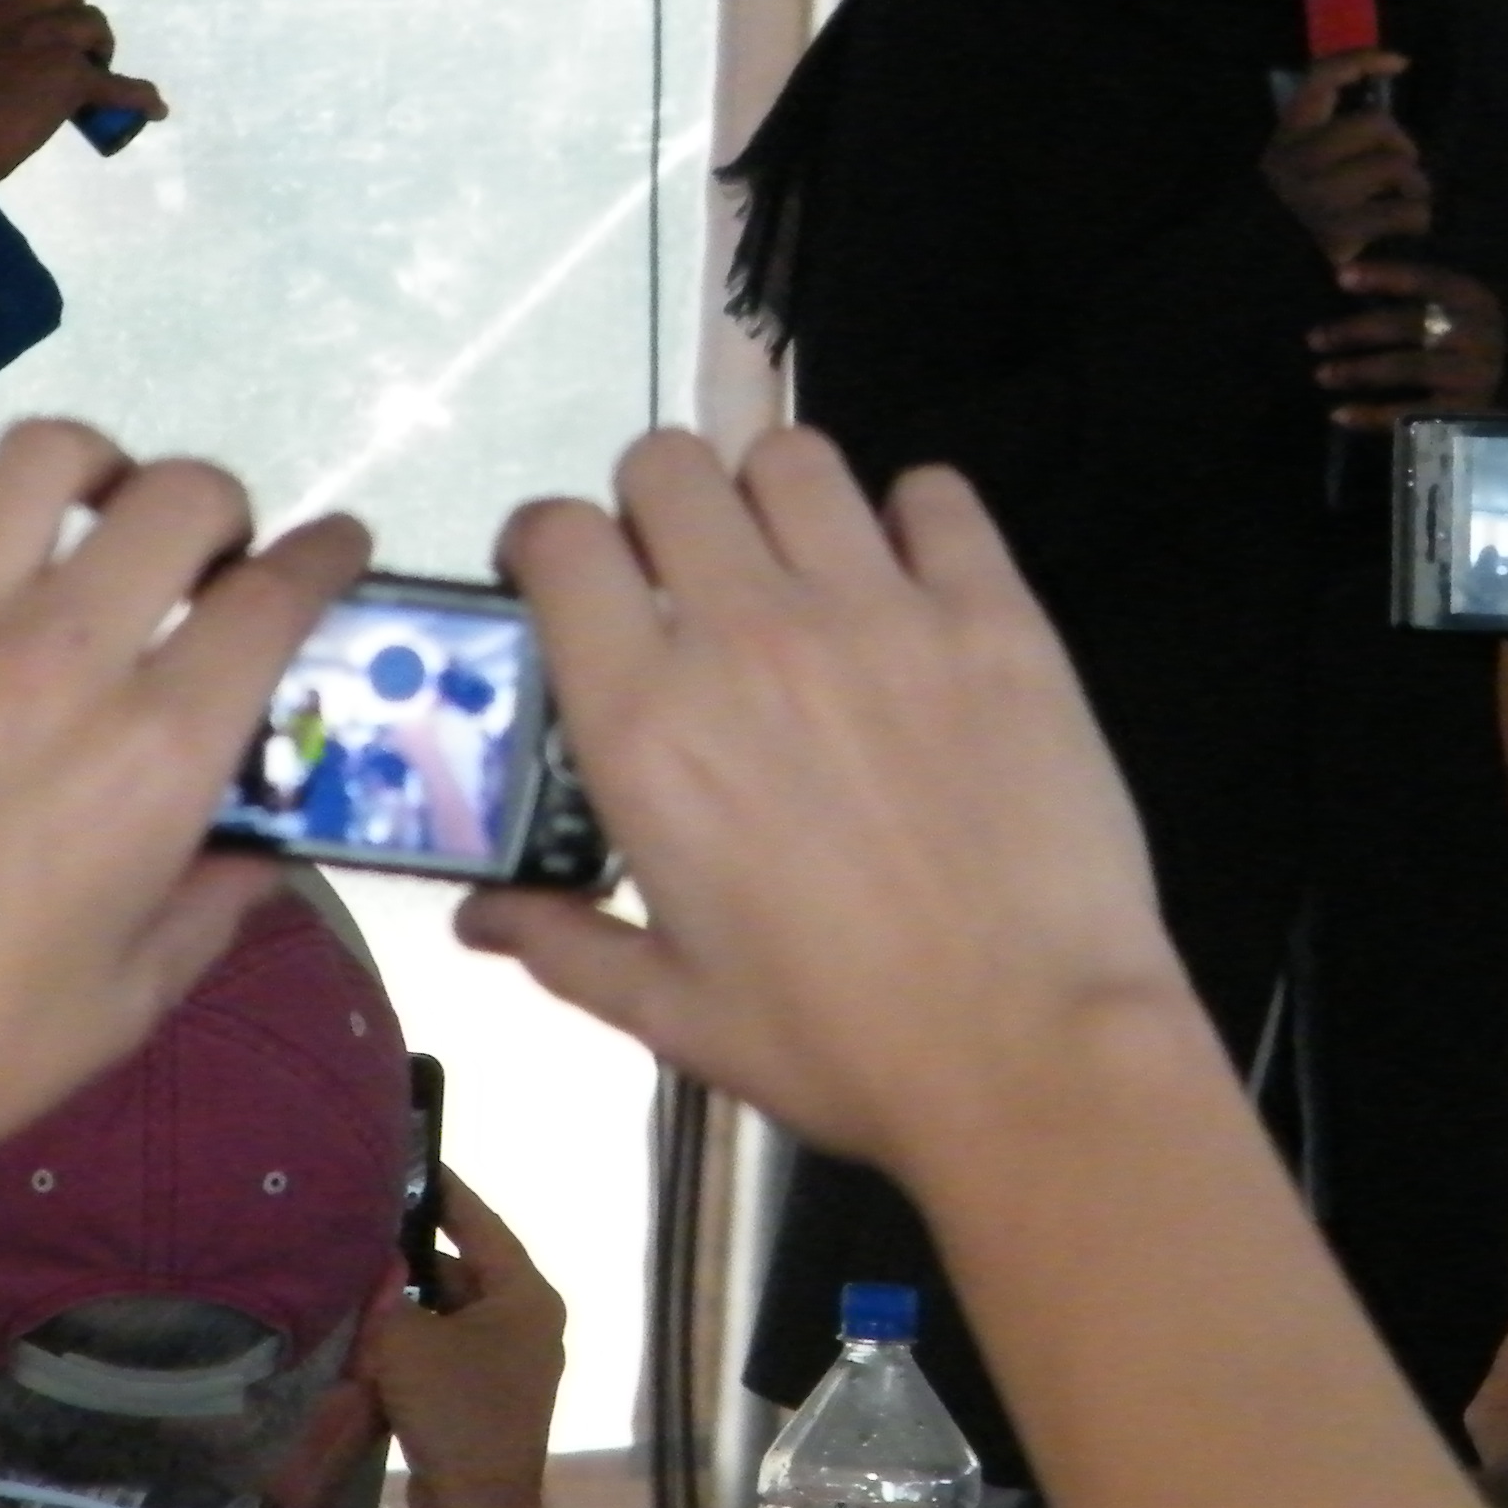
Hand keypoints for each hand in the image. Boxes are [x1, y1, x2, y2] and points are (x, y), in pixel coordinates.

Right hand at [0, 0, 166, 185]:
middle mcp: (18, 8)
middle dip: (70, 11)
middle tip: (64, 41)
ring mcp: (50, 41)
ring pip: (95, 24)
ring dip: (96, 47)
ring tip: (90, 71)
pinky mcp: (73, 80)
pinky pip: (122, 86)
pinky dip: (141, 99)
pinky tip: (152, 108)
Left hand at [0, 421, 365, 1196]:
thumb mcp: (132, 997)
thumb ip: (215, 902)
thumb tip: (262, 848)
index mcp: (159, 752)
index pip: (280, 593)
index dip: (327, 556)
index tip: (329, 555)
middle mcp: (63, 658)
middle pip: (183, 496)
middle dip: (218, 510)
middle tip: (194, 556)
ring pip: (45, 457)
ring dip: (92, 471)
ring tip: (77, 517)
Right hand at [368, 1168, 567, 1507]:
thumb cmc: (453, 1410)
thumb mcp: (406, 1343)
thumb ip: (388, 1299)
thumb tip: (384, 1276)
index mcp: (526, 1294)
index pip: (483, 1224)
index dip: (448, 1194)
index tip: (417, 1164)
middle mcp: (529, 1322)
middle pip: (465, 1273)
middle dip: (416, 1260)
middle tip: (369, 1233)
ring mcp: (513, 1366)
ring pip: (452, 1319)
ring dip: (410, 1310)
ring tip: (360, 1284)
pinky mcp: (488, 1403)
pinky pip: (448, 1358)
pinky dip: (415, 1350)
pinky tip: (371, 1345)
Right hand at [456, 428, 1201, 1185]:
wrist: (1032, 1050)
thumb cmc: (839, 1044)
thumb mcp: (673, 1012)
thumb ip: (564, 944)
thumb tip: (475, 914)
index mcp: (648, 725)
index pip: (561, 539)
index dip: (552, 540)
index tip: (570, 573)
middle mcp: (748, 636)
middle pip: (669, 466)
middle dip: (657, 501)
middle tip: (684, 567)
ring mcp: (879, 612)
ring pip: (795, 457)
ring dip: (776, 494)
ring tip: (798, 561)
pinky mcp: (993, 615)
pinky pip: (936, 496)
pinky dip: (916, 517)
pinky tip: (915, 577)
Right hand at [1262, 51, 1431, 267]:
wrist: (1272, 265)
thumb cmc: (1305, 205)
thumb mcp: (1308, 158)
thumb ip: (1337, 126)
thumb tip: (1392, 82)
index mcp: (1289, 132)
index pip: (1322, 78)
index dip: (1363, 60)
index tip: (1402, 62)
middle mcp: (1298, 158)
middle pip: (1374, 124)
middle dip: (1402, 143)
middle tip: (1404, 164)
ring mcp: (1318, 194)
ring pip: (1393, 165)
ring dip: (1415, 182)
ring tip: (1411, 195)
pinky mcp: (1340, 230)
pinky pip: (1403, 212)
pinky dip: (1418, 215)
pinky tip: (1412, 220)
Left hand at [1312, 260, 1504, 428]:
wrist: (1495, 406)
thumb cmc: (1450, 348)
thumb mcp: (1438, 312)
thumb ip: (1404, 292)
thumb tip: (1346, 262)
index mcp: (1473, 299)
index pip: (1425, 280)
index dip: (1383, 275)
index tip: (1339, 276)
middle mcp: (1481, 334)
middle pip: (1411, 324)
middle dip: (1356, 330)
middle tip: (1314, 339)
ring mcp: (1476, 376)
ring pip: (1408, 367)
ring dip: (1358, 370)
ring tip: (1321, 375)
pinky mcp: (1465, 416)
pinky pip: (1411, 413)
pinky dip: (1371, 415)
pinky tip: (1339, 414)